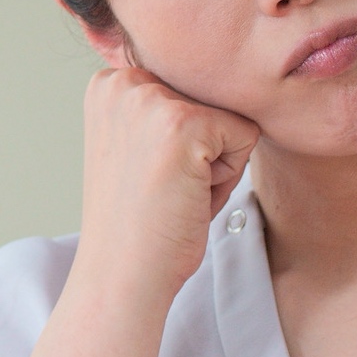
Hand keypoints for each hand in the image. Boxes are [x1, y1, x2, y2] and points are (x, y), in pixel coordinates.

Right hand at [70, 67, 259, 302]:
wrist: (123, 275)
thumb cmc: (141, 220)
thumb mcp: (141, 146)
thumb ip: (164, 109)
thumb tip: (226, 81)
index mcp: (110, 83)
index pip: (190, 90)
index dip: (183, 141)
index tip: (151, 174)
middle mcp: (124, 81)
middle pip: (212, 100)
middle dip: (203, 149)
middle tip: (166, 188)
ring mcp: (151, 99)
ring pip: (231, 118)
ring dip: (216, 162)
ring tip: (176, 192)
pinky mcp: (183, 122)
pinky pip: (246, 135)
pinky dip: (228, 176)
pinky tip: (188, 197)